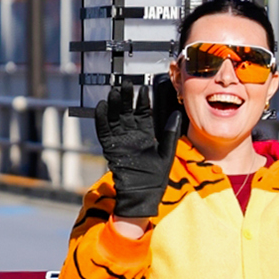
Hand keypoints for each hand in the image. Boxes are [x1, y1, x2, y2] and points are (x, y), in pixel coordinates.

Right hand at [94, 84, 182, 218]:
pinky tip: (102, 107)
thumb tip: (177, 114)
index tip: (143, 89)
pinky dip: (102, 120)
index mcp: (146, 135)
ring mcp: (120, 141)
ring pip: (114, 118)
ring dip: (113, 105)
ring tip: (114, 92)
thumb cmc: (156, 177)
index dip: (142, 101)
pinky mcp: (111, 148)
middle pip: (126, 112)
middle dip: (126, 98)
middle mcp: (131, 135)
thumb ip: (170, 133)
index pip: (143, 113)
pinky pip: (104, 132)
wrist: (142, 194)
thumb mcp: (167, 152)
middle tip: (125, 84)